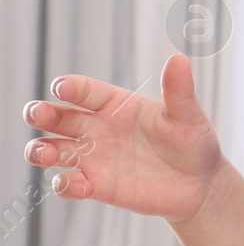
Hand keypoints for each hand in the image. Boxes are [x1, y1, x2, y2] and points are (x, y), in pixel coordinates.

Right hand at [22, 53, 223, 222]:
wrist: (201, 185)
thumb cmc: (194, 144)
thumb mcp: (188, 116)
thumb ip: (179, 91)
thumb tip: (179, 59)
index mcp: (115, 105)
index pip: (83, 90)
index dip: (69, 87)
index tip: (62, 88)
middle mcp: (97, 128)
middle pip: (55, 117)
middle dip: (40, 113)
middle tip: (39, 114)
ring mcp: (94, 157)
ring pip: (50, 149)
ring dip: (40, 150)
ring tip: (45, 153)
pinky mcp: (97, 186)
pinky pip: (68, 184)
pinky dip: (65, 185)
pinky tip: (80, 185)